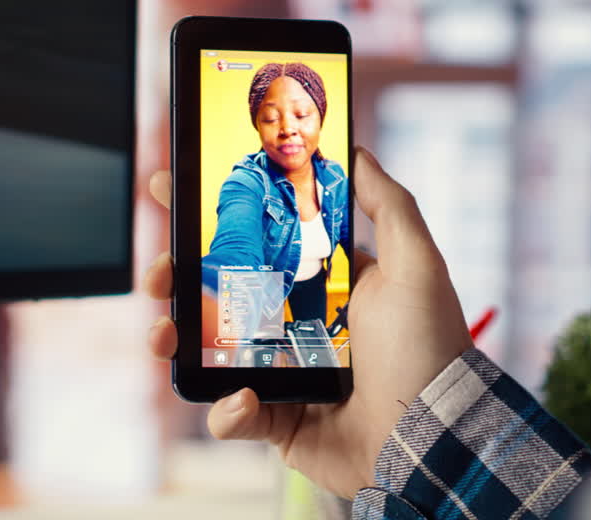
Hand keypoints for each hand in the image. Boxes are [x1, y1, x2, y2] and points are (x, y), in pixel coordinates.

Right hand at [145, 147, 472, 497]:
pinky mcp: (279, 419)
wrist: (432, 438)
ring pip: (212, 346)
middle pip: (223, 289)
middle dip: (178, 275)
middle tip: (157, 269)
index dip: (217, 218)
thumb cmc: (427, 347)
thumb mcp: (416, 264)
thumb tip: (356, 153)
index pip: (262, 239)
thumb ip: (389, 206)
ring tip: (165, 332)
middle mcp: (301, 322)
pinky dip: (227, 408)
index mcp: (328, 281)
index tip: (174, 192)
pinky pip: (233, 412)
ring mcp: (286, 371)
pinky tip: (241, 398)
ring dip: (177, 335)